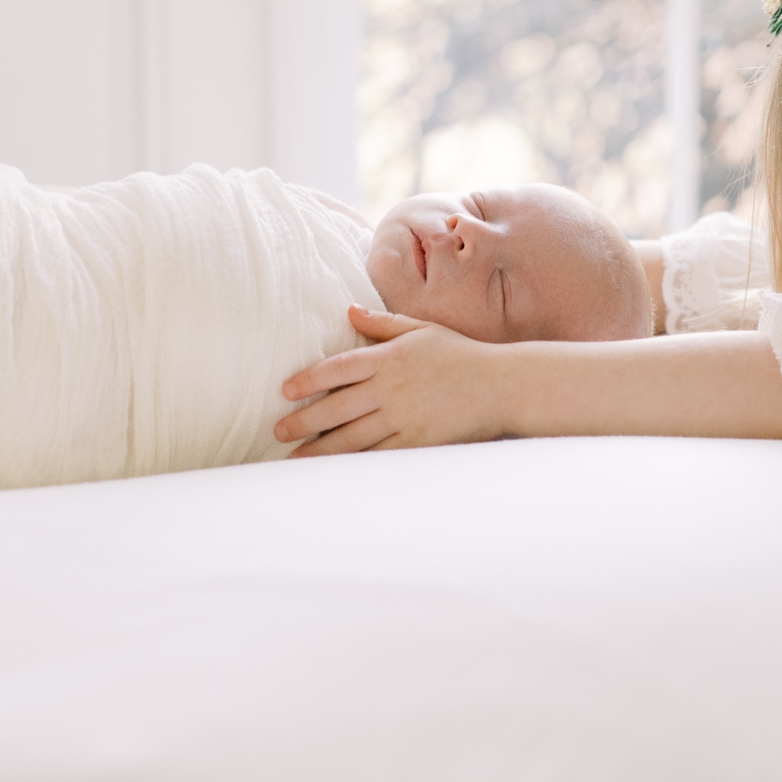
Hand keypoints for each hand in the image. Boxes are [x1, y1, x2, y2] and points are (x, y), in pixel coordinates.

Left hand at [275, 306, 501, 456]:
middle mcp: (392, 388)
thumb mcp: (422, 330)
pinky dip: (355, 463)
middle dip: (304, 421)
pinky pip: (379, 455)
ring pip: (352, 436)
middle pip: (337, 406)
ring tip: (297, 457)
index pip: (339, 368)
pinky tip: (336, 470)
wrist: (502, 385)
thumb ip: (383, 324)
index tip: (286, 391)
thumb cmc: (461, 354)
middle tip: (280, 430)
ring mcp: (404, 417)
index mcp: (391, 358)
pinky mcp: (418, 442)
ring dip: (321, 448)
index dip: (309, 379)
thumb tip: (349, 311)